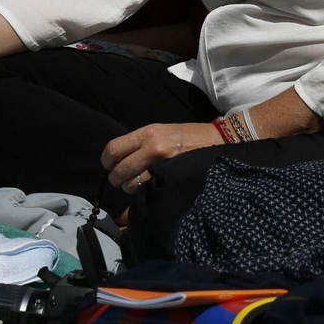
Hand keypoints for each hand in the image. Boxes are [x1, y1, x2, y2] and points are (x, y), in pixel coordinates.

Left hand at [101, 121, 223, 192]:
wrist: (217, 141)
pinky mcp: (171, 178)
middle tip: (119, 180)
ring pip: (131, 184)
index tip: (108, 166)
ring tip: (135, 185)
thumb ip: (140, 142)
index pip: (114, 148)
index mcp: (147, 133)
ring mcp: (162, 165)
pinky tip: (149, 189)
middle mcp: (152, 147)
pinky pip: (147, 190)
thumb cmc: (188, 136)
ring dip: (129, 187)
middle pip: (119, 170)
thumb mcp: (162, 131)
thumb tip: (119, 157)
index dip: (106, 161)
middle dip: (115, 178)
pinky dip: (144, 192)